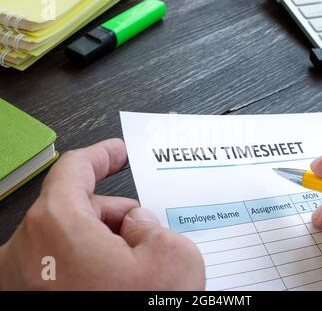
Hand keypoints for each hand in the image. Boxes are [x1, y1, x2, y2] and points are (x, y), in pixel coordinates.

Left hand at [0, 139, 204, 289]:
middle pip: (79, 207)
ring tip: (138, 268)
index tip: (120, 151)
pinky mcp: (30, 297)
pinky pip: (62, 264)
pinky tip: (119, 282)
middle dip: (118, 214)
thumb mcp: (172, 255)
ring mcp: (23, 278)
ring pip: (72, 238)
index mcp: (57, 224)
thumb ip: (155, 223)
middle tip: (148, 230)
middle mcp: (27, 249)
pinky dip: (92, 265)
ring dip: (108, 243)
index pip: (76, 168)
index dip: (104, 154)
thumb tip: (136, 223)